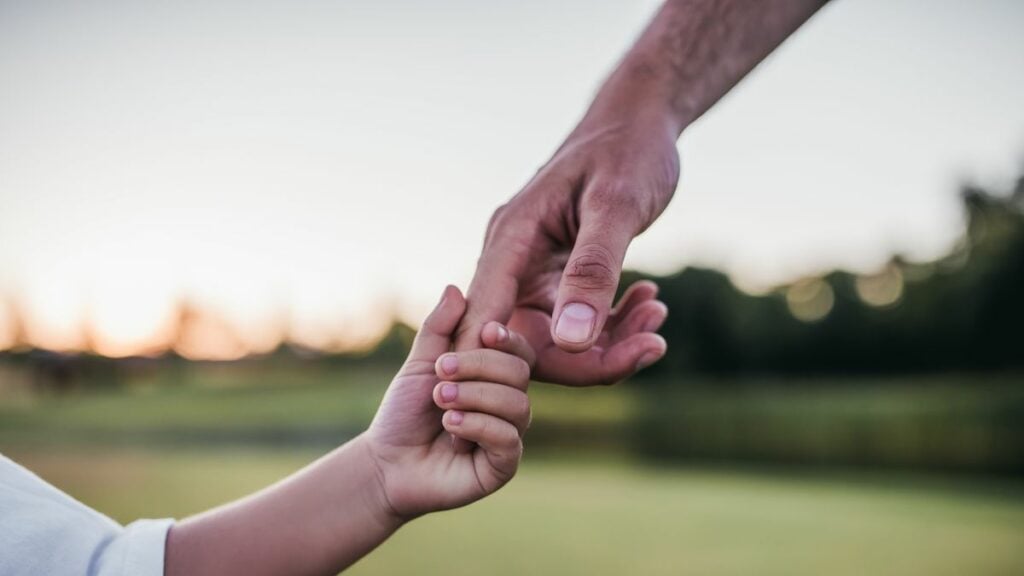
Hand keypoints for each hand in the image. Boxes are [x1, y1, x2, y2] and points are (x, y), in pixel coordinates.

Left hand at [365, 285, 533, 519]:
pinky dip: (477, 426)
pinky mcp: (503, 465)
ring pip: (517, 404)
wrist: (387, 463)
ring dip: (474, 397)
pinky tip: (450, 427)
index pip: (520, 350)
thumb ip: (438, 329)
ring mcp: (508, 434)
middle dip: (478, 367)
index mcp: (494, 377)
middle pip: (519, 372)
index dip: (508, 339)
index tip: (485, 332)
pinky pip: (508, 438)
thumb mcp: (420, 364)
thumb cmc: (405, 412)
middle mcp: (508, 403)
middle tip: (441, 374)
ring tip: (441, 402)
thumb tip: (454, 288)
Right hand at [457, 109, 676, 385]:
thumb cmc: (627, 150)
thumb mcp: (617, 207)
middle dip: (587, 358)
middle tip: (652, 345)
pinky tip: (651, 303)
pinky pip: (576, 322)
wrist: (640, 120)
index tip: (573, 379)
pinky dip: (614, 324)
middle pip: (525, 342)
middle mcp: (512, 261)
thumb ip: (592, 271)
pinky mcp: (558, 276)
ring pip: (556, 339)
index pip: (488, 322)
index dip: (509, 365)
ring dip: (609, 342)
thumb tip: (572, 341)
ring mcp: (533, 271)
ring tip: (658, 317)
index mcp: (510, 240)